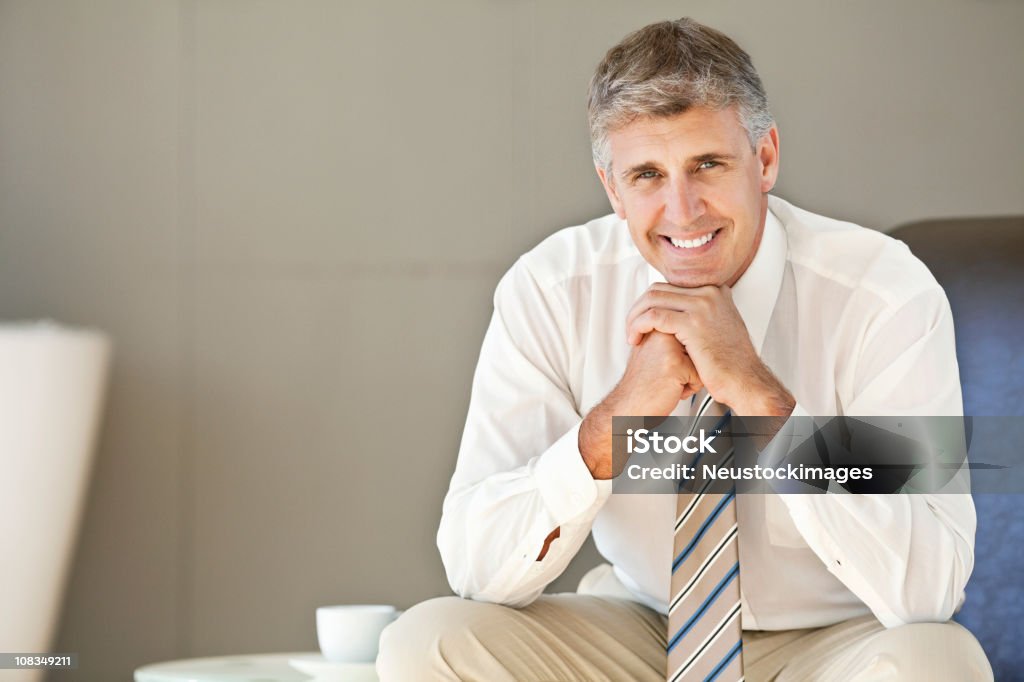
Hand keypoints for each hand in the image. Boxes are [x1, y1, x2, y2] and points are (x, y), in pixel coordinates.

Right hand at [579, 331, 700, 478]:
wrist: (626, 406)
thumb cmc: (640, 384)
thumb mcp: (650, 350)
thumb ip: (668, 336)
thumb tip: (693, 334)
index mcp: (656, 324)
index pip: (690, 335)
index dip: (683, 355)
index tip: (665, 365)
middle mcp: (662, 331)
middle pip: (697, 347)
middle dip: (688, 365)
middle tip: (665, 374)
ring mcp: (669, 346)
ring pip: (701, 361)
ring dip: (689, 377)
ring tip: (668, 381)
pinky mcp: (676, 363)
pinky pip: (699, 377)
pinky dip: (689, 389)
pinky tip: (670, 390)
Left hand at [625, 283, 794, 415]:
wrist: (745, 380)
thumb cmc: (730, 362)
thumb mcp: (718, 327)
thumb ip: (700, 314)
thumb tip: (677, 310)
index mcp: (715, 291)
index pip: (670, 285)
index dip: (651, 302)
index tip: (642, 318)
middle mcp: (709, 293)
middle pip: (658, 289)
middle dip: (639, 308)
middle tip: (633, 327)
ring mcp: (702, 305)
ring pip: (652, 299)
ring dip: (635, 317)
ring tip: (632, 335)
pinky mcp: (693, 323)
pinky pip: (654, 316)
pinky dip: (639, 326)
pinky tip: (636, 339)